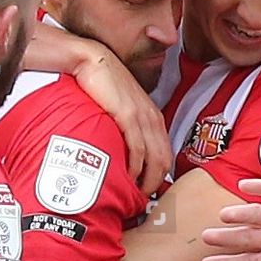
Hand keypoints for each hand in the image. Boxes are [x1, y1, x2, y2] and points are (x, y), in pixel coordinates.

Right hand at [71, 48, 170, 194]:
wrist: (94, 61)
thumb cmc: (105, 85)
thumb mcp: (123, 107)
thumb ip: (128, 126)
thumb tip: (122, 150)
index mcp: (154, 117)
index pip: (166, 153)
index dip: (159, 176)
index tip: (146, 190)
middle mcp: (153, 118)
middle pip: (164, 160)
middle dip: (154, 184)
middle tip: (140, 198)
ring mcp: (142, 117)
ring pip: (154, 158)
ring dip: (146, 180)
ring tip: (134, 193)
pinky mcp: (128, 116)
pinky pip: (138, 148)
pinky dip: (136, 166)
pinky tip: (129, 176)